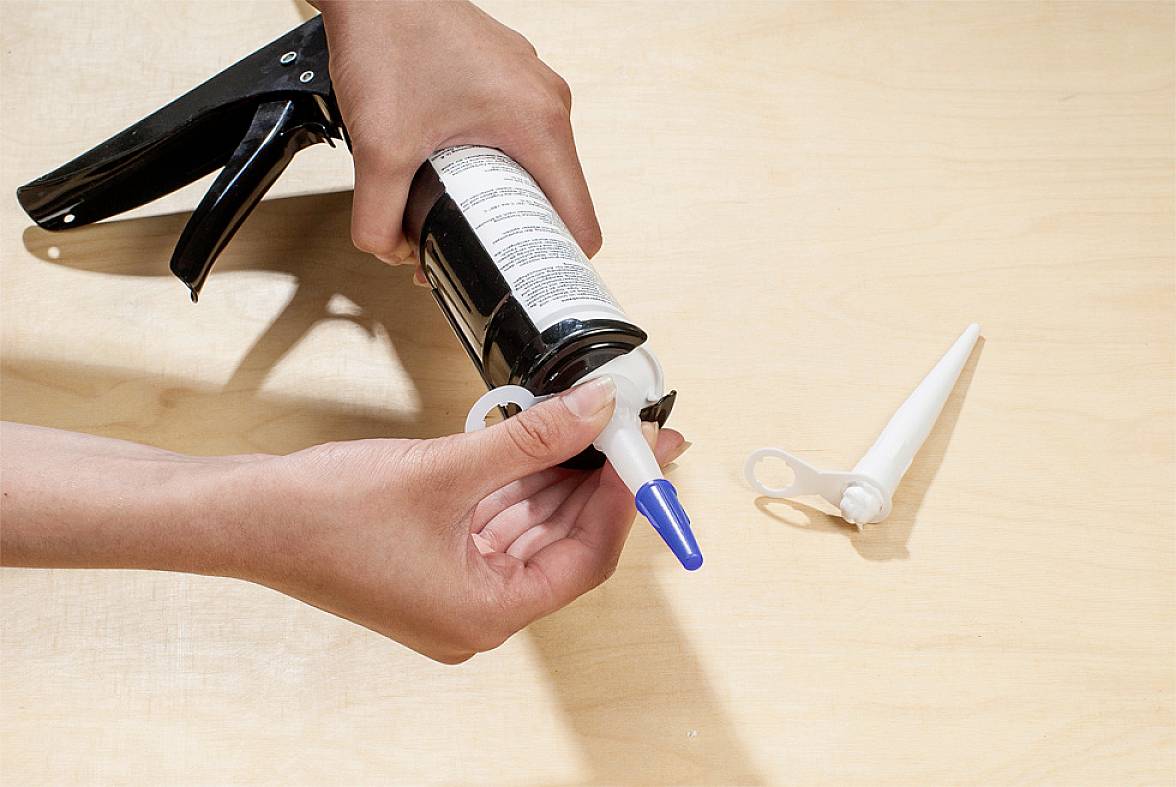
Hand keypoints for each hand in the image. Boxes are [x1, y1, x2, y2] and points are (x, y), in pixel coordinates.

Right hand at [1, 380, 684, 662]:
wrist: (242, 516)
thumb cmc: (324, 515)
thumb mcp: (446, 469)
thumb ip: (531, 439)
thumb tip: (595, 410)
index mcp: (485, 613)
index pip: (586, 560)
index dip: (622, 502)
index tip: (647, 452)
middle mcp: (475, 613)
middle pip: (562, 545)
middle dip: (594, 484)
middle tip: (630, 431)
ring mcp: (453, 591)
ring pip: (530, 531)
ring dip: (557, 479)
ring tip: (588, 426)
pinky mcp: (434, 565)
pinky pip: (495, 525)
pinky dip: (518, 485)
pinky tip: (538, 443)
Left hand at [316, 0, 600, 267]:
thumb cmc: (391, 40)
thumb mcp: (379, 148)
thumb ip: (380, 220)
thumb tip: (393, 255)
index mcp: (540, 125)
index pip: (579, 224)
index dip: (556, 264)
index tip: (528, 284)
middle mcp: (548, 104)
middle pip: (554, 200)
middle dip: (512, 235)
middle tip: (471, 251)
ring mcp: (532, 88)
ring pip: (532, 168)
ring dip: (496, 198)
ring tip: (454, 208)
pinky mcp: (509, 79)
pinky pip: (515, 137)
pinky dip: (487, 163)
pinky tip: (446, 166)